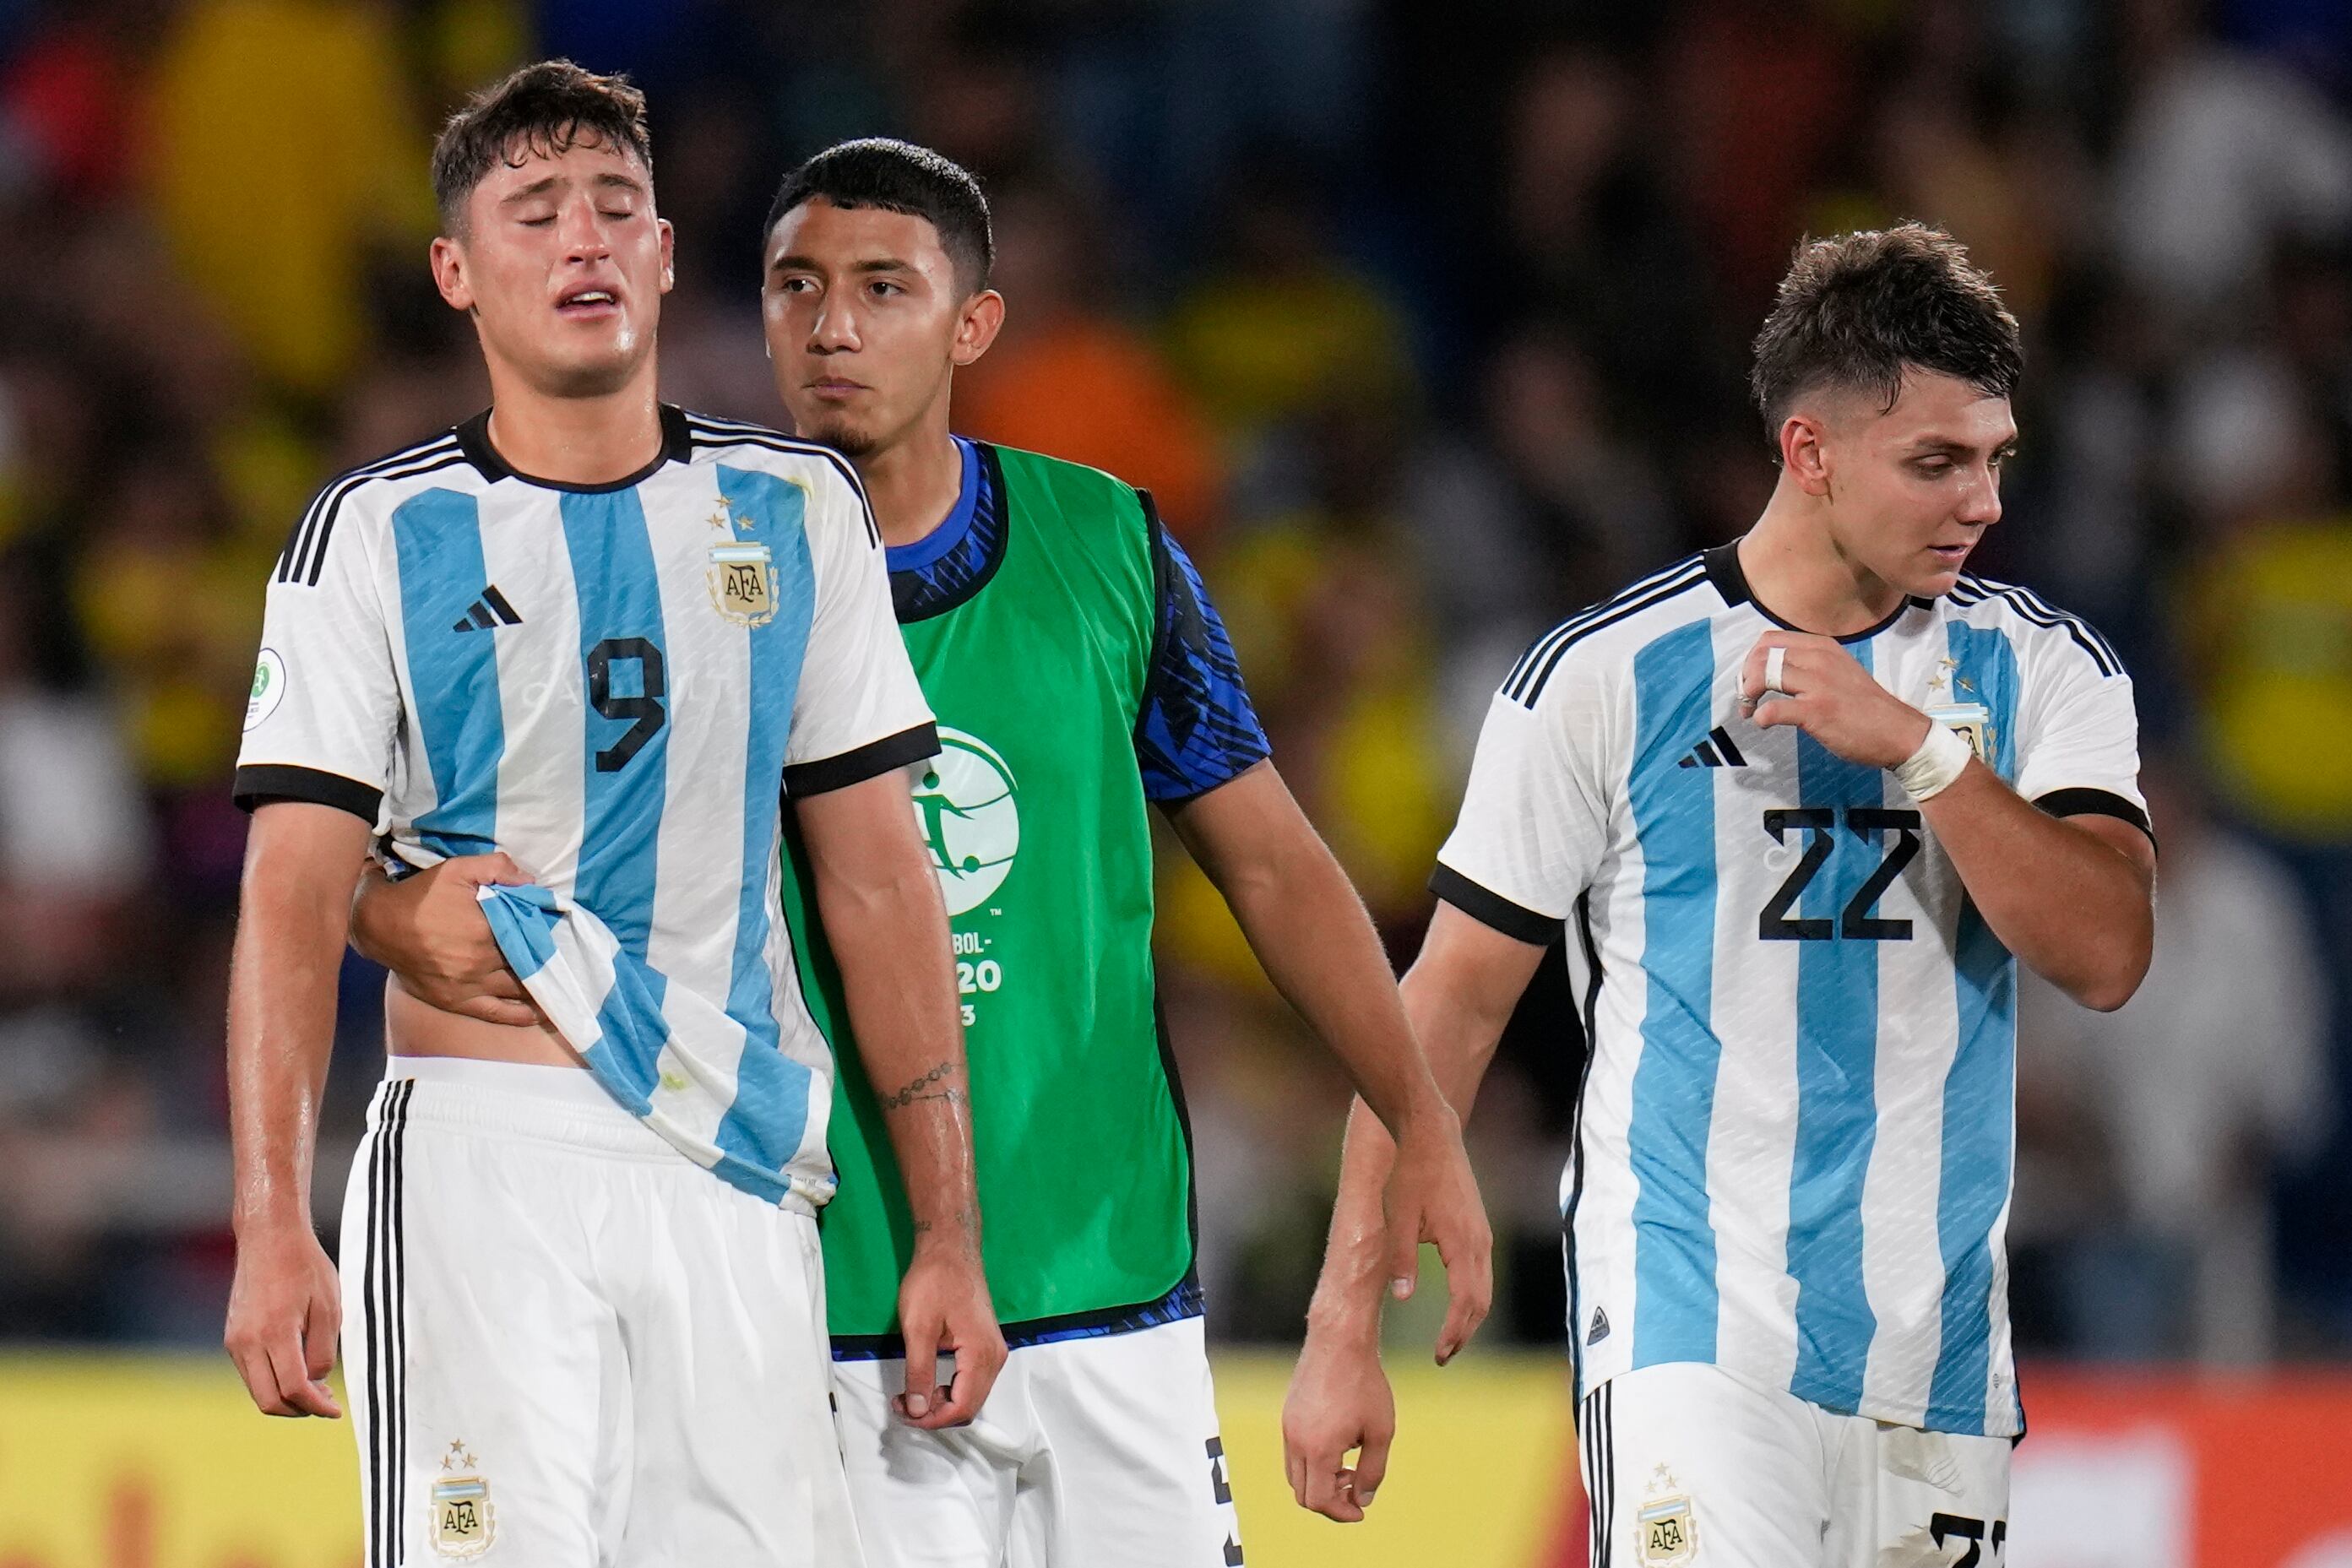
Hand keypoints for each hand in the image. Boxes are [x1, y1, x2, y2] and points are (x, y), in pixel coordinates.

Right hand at [225, 1219, 342, 1417]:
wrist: (268, 1237)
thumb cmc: (305, 1266)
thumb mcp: (329, 1306)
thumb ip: (323, 1351)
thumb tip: (315, 1383)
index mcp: (274, 1333)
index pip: (294, 1389)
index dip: (317, 1406)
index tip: (336, 1411)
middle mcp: (247, 1342)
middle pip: (269, 1401)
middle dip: (299, 1410)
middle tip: (327, 1403)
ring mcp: (235, 1341)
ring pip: (258, 1390)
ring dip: (286, 1398)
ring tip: (317, 1388)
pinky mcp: (231, 1337)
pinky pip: (251, 1373)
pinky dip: (273, 1381)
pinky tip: (297, 1370)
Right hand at [350, 855, 542, 1026]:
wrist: (379, 923)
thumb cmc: (421, 895)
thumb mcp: (458, 869)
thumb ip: (497, 868)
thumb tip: (531, 882)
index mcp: (486, 929)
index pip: (530, 934)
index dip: (545, 933)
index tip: (559, 930)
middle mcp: (481, 961)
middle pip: (526, 963)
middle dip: (546, 960)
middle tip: (564, 957)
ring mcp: (469, 985)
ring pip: (516, 990)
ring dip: (540, 988)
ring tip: (561, 986)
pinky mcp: (456, 1001)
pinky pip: (495, 1013)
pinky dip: (519, 1016)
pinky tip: (537, 1014)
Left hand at [893, 1237, 1005, 1429]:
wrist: (950, 1249)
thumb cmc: (933, 1283)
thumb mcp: (918, 1329)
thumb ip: (919, 1373)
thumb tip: (918, 1411)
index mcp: (981, 1355)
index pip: (961, 1407)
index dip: (932, 1420)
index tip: (903, 1413)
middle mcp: (995, 1357)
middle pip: (969, 1406)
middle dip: (935, 1414)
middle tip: (902, 1405)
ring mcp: (993, 1351)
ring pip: (971, 1395)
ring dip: (941, 1403)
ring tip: (910, 1394)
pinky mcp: (986, 1345)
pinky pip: (971, 1381)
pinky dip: (949, 1389)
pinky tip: (927, 1382)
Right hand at [1282, 1324, 1394, 1521]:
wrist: (1339, 1340)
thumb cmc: (1365, 1383)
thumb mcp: (1380, 1432)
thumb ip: (1372, 1472)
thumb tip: (1362, 1500)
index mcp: (1318, 1449)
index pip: (1319, 1501)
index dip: (1341, 1513)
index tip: (1361, 1510)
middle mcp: (1295, 1441)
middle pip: (1303, 1494)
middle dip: (1330, 1501)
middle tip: (1355, 1489)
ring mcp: (1288, 1427)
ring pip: (1295, 1475)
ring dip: (1319, 1481)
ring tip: (1348, 1468)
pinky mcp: (1288, 1415)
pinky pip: (1293, 1453)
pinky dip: (1312, 1462)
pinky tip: (1339, 1443)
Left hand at [1382, 1098, 1491, 1363]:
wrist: (1430, 1134)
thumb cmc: (1409, 1173)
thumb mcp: (1397, 1218)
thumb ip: (1401, 1259)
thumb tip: (1403, 1299)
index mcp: (1462, 1243)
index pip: (1465, 1303)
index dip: (1453, 1333)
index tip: (1439, 1355)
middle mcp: (1480, 1242)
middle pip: (1482, 1301)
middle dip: (1464, 1332)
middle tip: (1443, 1356)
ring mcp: (1482, 1233)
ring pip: (1485, 1287)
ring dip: (1470, 1316)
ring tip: (1449, 1338)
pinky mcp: (1478, 1226)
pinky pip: (1482, 1271)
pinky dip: (1473, 1294)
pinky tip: (1455, 1302)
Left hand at [1738, 631, 1931, 769]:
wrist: (1898, 732)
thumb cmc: (1864, 706)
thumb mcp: (1838, 671)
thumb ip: (1809, 665)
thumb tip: (1772, 669)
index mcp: (1823, 647)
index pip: (1770, 639)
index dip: (1752, 659)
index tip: (1752, 679)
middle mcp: (1820, 659)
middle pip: (1762, 655)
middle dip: (1745, 676)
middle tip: (1747, 698)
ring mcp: (1819, 684)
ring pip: (1764, 674)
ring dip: (1748, 693)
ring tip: (1751, 710)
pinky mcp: (1817, 711)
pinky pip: (1774, 708)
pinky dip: (1762, 716)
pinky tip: (1765, 723)